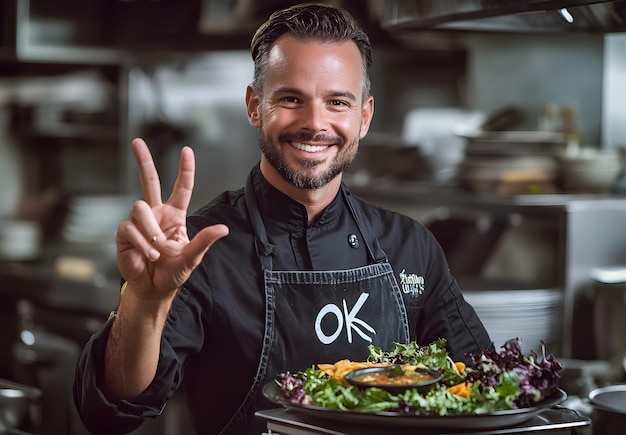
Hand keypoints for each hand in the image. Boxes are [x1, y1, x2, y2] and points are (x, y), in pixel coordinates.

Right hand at [115, 138, 228, 301]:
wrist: (153, 289)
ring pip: (141, 209)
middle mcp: (156, 214)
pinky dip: (142, 244)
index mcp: (174, 215)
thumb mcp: (193, 257)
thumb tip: (223, 229)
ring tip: (158, 251)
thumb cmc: (173, 272)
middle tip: (137, 142)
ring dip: (151, 232)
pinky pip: (131, 228)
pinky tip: (148, 255)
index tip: (186, 151)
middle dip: (143, 161)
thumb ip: (205, 241)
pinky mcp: (125, 233)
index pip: (181, 188)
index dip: (185, 170)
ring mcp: (139, 222)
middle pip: (149, 181)